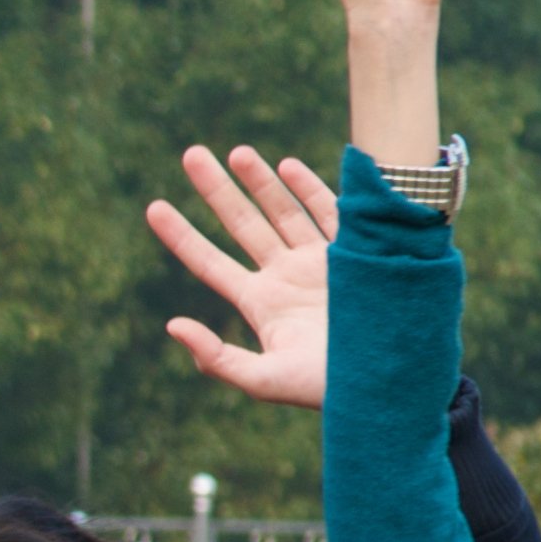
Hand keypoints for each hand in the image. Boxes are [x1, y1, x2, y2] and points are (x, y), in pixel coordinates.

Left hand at [146, 144, 337, 409]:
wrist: (386, 383)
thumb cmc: (323, 389)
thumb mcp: (261, 379)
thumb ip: (215, 357)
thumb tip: (172, 325)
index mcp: (259, 301)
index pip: (208, 261)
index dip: (181, 235)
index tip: (154, 207)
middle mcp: (285, 275)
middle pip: (242, 223)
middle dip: (217, 189)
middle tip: (191, 154)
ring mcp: (320, 261)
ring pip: (282, 211)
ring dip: (260, 181)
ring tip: (237, 152)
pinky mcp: (356, 253)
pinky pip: (329, 213)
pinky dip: (308, 189)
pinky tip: (287, 166)